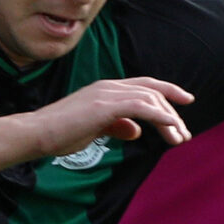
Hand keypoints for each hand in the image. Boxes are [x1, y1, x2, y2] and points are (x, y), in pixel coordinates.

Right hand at [35, 78, 194, 158]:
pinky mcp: (104, 106)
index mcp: (107, 90)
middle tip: (184, 134)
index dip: (167, 91)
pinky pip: (140, 106)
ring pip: (149, 99)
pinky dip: (159, 116)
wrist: (37, 134)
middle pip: (152, 91)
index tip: (186, 101)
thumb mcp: (95, 130)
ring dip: (169, 118)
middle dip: (172, 112)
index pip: (144, 85)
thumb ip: (117, 126)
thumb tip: (136, 130)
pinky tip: (170, 126)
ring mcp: (106, 94)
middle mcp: (109, 86)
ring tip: (179, 138)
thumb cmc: (61, 133)